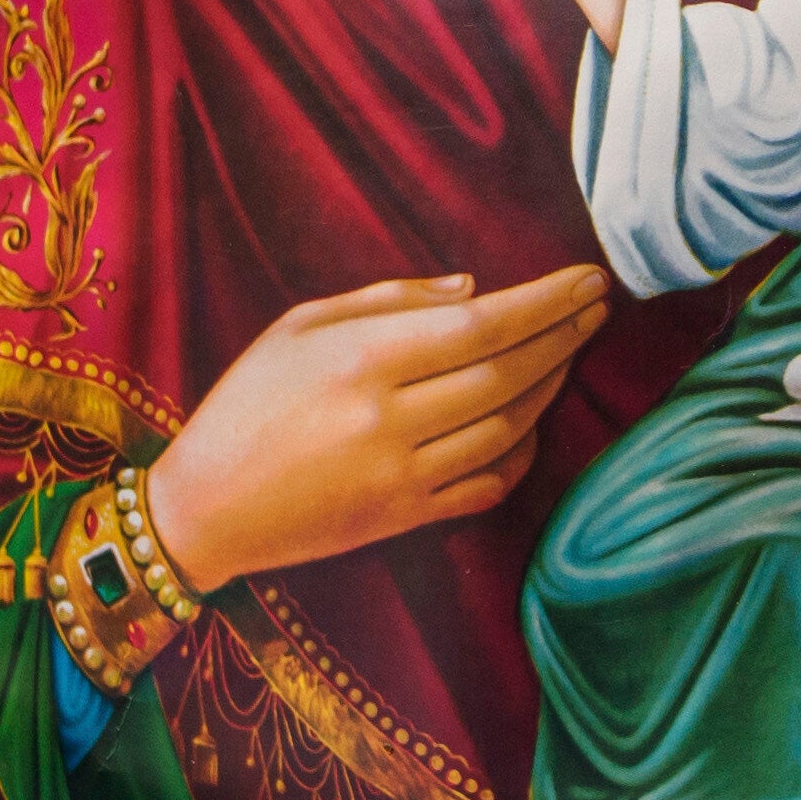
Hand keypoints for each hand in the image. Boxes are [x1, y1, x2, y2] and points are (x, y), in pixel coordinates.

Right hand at [142, 267, 618, 592]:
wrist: (203, 508)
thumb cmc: (245, 403)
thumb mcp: (298, 326)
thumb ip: (387, 299)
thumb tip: (474, 290)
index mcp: (361, 359)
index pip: (480, 326)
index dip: (545, 303)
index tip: (588, 280)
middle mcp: (388, 419)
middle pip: (506, 376)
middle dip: (563, 339)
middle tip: (596, 311)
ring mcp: (400, 475)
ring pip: (506, 431)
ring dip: (549, 390)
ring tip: (569, 354)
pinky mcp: (404, 519)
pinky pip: (486, 486)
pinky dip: (520, 454)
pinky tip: (531, 425)